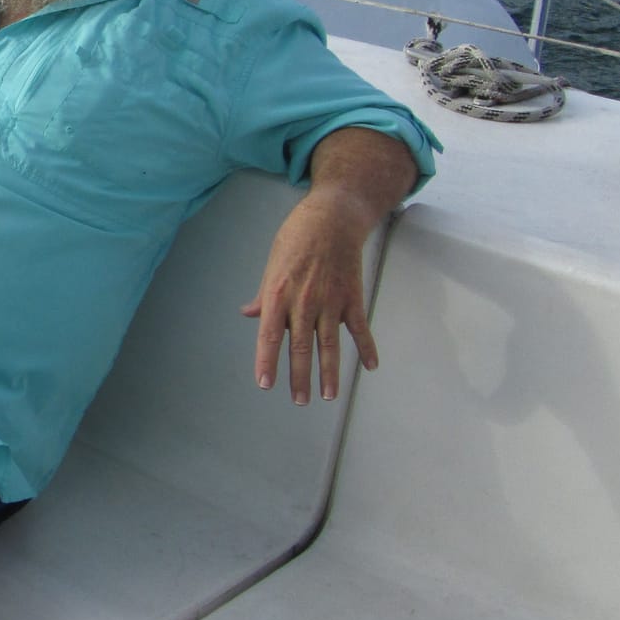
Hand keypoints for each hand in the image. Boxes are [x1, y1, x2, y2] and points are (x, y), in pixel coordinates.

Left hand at [240, 189, 379, 404]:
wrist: (332, 218)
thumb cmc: (296, 238)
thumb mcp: (272, 265)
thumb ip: (263, 295)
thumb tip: (249, 315)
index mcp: (278, 294)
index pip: (268, 335)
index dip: (266, 361)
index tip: (265, 384)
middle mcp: (303, 301)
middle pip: (300, 347)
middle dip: (299, 377)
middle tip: (299, 401)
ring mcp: (330, 301)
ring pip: (329, 344)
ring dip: (329, 372)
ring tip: (328, 395)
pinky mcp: (352, 297)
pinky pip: (360, 328)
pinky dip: (367, 347)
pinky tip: (370, 366)